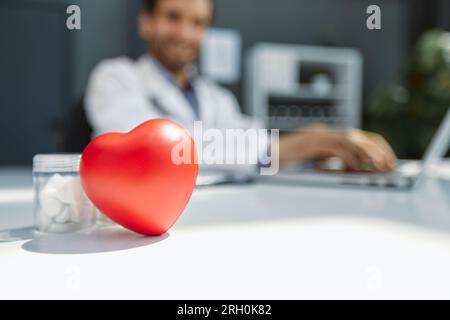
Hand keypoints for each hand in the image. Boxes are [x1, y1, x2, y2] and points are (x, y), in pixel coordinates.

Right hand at [278, 124, 396, 171]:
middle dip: (378, 150)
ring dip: (367, 153)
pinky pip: (334, 147)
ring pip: (349, 139)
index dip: (377, 148)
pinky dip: (347, 157)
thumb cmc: (286, 163)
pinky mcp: (309, 143)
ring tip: (378, 166)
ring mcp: (316, 136)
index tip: (389, 161)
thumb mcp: (314, 161)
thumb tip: (356, 169)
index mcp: (327, 136)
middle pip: (358, 136)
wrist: (261, 157)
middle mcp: (324, 133)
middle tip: (389, 165)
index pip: (358, 137)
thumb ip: (331, 161)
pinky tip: (354, 167)